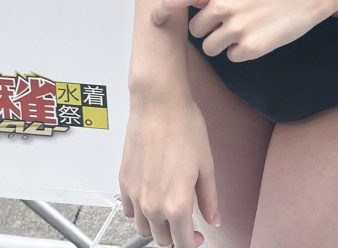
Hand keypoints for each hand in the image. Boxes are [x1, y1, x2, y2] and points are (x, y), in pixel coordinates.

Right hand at [118, 92, 218, 247]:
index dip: (194, 244)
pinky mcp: (124, 182)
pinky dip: (140, 212)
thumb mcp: (206, 165)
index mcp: (177, 204)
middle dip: (176, 235)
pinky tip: (151, 199)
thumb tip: (214, 219)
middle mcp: (153, 205)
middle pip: (163, 239)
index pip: (183, 243)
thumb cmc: (184, 127)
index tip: (199, 237)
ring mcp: (135, 195)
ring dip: (157, 226)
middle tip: (187, 222)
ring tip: (168, 210)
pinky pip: (129, 211)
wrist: (158, 103)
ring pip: (144, 228)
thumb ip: (209, 198)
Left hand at [152, 0, 335, 61]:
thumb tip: (196, 4)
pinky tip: (258, 35)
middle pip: (195, 30)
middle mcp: (221, 3)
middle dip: (208, 29)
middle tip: (229, 21)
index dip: (162, 11)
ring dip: (222, 42)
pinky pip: (232, 57)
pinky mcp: (252, 47)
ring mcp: (236, 26)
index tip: (155, 20)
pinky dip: (242, 51)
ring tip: (245, 28)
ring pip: (211, 47)